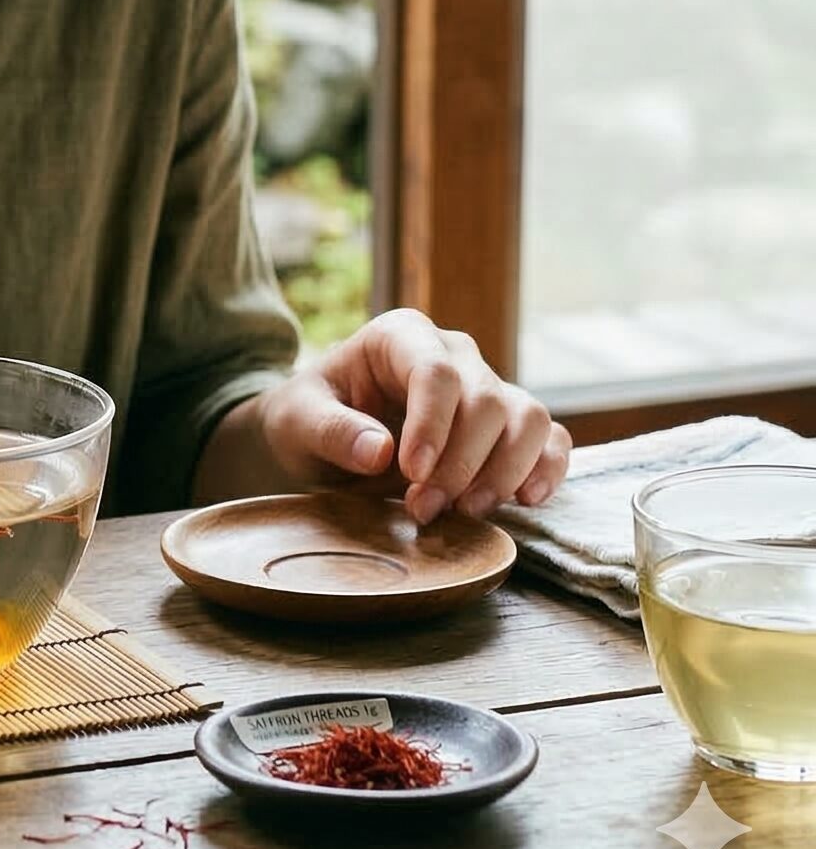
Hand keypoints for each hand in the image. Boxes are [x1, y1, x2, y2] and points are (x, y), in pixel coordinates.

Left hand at [251, 308, 570, 521]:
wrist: (322, 440)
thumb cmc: (309, 420)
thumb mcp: (298, 422)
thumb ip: (333, 431)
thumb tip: (380, 450)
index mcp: (400, 337)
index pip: (434, 372)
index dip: (432, 425)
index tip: (412, 474)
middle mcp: (453, 354)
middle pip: (484, 400)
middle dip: (460, 463)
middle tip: (423, 509)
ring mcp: (486, 387)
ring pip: (527, 418)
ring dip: (505, 472)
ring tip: (468, 511)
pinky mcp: (507, 427)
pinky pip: (549, 439)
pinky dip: (548, 469)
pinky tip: (525, 500)